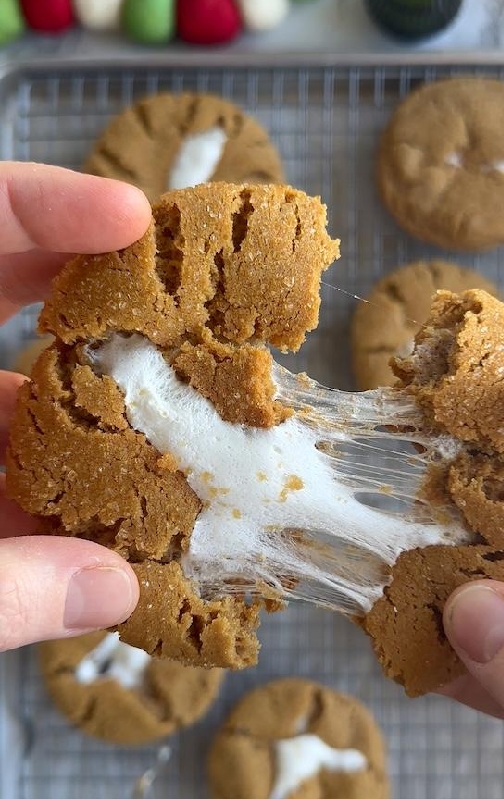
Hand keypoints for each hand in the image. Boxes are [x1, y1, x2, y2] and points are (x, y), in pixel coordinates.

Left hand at [0, 162, 150, 651]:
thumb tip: (112, 590)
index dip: (42, 208)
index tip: (129, 219)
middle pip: (1, 308)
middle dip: (100, 329)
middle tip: (190, 349)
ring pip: (5, 413)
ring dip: (82, 447)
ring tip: (165, 479)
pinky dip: (41, 511)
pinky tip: (93, 546)